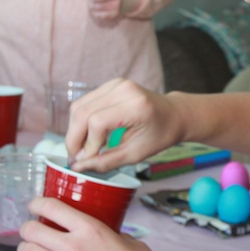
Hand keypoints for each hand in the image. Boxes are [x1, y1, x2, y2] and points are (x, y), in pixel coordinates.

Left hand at [19, 198, 206, 250]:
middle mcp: (72, 247)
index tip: (34, 205)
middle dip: (28, 228)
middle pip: (32, 230)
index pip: (51, 208)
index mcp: (90, 229)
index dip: (37, 203)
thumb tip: (109, 236)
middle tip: (32, 230)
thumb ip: (113, 235)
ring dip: (28, 249)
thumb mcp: (130, 242)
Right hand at [65, 78, 185, 172]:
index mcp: (135, 105)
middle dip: (74, 138)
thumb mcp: (136, 154)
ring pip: (79, 106)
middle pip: (82, 112)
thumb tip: (78, 167)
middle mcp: (123, 89)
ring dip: (75, 129)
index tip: (87, 160)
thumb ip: (106, 161)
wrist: (174, 114)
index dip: (87, 144)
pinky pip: (85, 102)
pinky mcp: (110, 84)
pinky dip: (81, 120)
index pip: (97, 122)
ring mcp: (116, 84)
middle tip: (76, 158)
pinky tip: (88, 136)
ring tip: (82, 148)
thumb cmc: (160, 135)